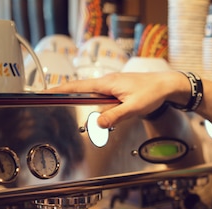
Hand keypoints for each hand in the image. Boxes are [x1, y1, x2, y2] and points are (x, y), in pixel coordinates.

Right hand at [47, 71, 183, 127]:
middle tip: (49, 102)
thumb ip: (115, 115)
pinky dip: (92, 102)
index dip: (59, 90)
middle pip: (80, 89)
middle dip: (64, 95)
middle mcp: (107, 82)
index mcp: (107, 84)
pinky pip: (100, 96)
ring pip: (90, 94)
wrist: (167, 86)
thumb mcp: (134, 107)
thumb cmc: (153, 93)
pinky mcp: (119, 90)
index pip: (77, 86)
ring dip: (78, 100)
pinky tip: (93, 111)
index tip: (44, 93)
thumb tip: (98, 123)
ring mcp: (113, 86)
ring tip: (65, 108)